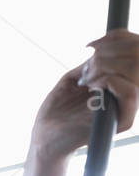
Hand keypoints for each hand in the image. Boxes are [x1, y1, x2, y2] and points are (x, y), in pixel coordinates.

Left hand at [30, 29, 138, 162]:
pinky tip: (92, 85)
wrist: (45, 136)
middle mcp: (128, 94)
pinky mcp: (122, 121)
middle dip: (110, 53)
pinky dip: (110, 81)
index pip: (136, 53)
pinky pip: (130, 93)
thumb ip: (93, 63)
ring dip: (108, 66)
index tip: (93, 44)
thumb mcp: (75, 78)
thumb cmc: (57, 109)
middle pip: (138, 59)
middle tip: (88, 66)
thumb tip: (107, 45)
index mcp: (120, 82)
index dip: (122, 39)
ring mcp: (127, 107)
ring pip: (136, 73)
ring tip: (87, 77)